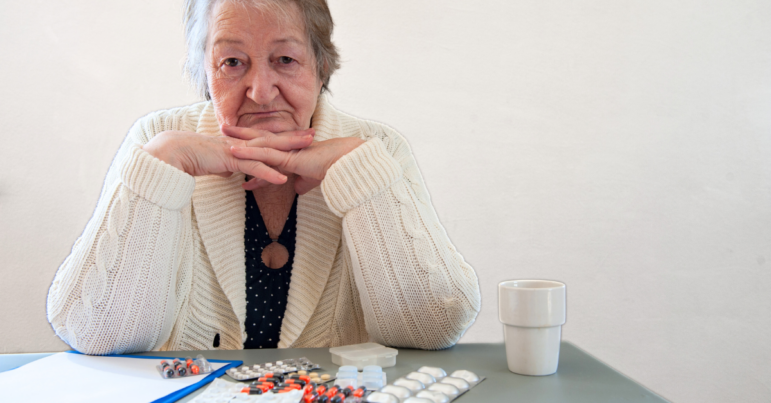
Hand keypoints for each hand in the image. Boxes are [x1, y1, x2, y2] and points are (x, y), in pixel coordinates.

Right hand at [142, 128, 313, 183]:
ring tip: (307, 149)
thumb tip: (231, 173)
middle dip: (294, 137)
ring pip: (268, 149)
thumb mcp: (215, 165)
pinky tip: (282, 179)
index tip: (301, 136)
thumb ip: (226, 167)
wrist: (174, 154)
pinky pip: (253, 167)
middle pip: (273, 139)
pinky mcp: (230, 160)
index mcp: (240, 144)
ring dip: (288, 149)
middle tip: (314, 134)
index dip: (284, 137)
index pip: (267, 139)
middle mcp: (241, 144)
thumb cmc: (192, 159)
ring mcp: (237, 151)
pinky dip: (268, 173)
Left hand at [223, 126, 364, 194]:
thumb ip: (304, 182)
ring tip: (222, 134)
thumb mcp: (314, 179)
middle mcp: (288, 149)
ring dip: (240, 138)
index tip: (241, 150)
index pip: (270, 150)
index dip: (255, 149)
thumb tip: (297, 189)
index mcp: (293, 152)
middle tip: (224, 128)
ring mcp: (287, 151)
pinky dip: (249, 152)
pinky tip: (234, 151)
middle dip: (242, 134)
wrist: (346, 165)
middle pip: (260, 139)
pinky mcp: (288, 158)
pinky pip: (265, 154)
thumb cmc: (334, 170)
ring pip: (259, 143)